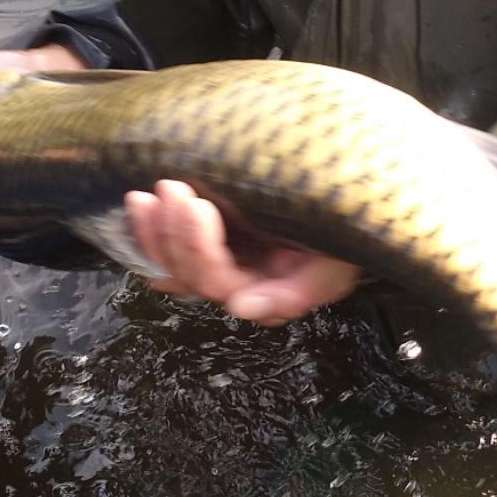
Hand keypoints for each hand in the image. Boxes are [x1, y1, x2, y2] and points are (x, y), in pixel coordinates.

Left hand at [125, 178, 358, 324]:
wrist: (357, 199)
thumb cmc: (351, 231)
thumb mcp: (334, 267)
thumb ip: (293, 293)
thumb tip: (241, 308)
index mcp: (268, 294)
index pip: (220, 281)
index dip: (200, 248)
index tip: (199, 206)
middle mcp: (241, 283)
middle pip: (191, 273)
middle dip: (175, 232)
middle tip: (173, 188)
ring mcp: (226, 261)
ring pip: (174, 263)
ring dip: (155, 232)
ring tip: (147, 196)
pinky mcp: (215, 238)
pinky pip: (171, 247)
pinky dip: (151, 230)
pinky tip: (139, 210)